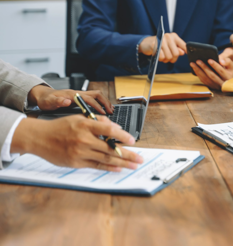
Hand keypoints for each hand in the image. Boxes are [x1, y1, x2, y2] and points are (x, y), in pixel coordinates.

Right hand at [11, 115, 143, 171]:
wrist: (40, 138)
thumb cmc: (61, 127)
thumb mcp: (79, 117)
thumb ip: (98, 121)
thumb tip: (115, 128)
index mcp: (85, 124)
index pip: (109, 130)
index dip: (123, 136)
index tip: (133, 141)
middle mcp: (83, 139)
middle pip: (110, 148)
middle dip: (128, 154)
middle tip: (140, 158)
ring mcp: (79, 152)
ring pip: (105, 158)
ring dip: (122, 163)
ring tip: (133, 165)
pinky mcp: (76, 162)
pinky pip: (96, 165)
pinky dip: (108, 167)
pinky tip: (118, 168)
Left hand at [28, 85, 113, 114]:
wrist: (43, 96)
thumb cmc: (45, 100)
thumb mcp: (49, 102)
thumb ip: (58, 101)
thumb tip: (67, 101)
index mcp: (72, 94)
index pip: (89, 98)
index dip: (97, 106)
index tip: (103, 113)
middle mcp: (78, 93)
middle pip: (96, 94)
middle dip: (105, 102)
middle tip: (111, 111)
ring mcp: (80, 95)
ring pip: (97, 95)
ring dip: (105, 102)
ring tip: (111, 110)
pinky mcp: (80, 98)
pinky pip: (94, 98)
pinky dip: (101, 103)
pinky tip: (104, 109)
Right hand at [139, 33, 186, 62]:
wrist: (146, 43)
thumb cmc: (160, 45)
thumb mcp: (170, 46)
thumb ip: (177, 49)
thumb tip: (183, 52)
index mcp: (174, 36)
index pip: (184, 45)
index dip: (186, 51)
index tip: (187, 55)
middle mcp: (168, 37)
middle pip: (176, 53)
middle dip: (173, 59)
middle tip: (169, 58)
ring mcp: (161, 40)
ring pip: (169, 56)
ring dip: (166, 60)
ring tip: (163, 57)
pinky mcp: (154, 45)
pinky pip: (161, 57)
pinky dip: (160, 59)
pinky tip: (158, 56)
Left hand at [190, 57, 232, 89]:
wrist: (229, 80)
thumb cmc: (229, 70)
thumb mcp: (231, 65)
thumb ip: (227, 61)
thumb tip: (220, 61)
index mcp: (228, 77)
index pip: (221, 71)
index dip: (215, 65)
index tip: (209, 59)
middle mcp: (222, 83)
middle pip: (212, 75)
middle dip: (204, 67)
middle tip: (198, 60)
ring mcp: (216, 86)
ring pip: (206, 79)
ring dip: (198, 71)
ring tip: (192, 64)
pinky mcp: (211, 87)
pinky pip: (204, 81)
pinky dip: (198, 75)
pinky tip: (194, 69)